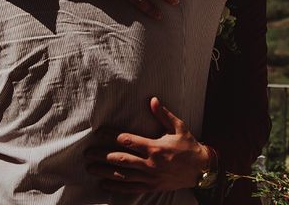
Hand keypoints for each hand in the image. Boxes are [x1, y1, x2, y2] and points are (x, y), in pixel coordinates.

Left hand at [85, 97, 209, 192]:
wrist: (201, 170)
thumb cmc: (188, 146)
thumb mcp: (179, 127)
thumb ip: (163, 114)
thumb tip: (152, 100)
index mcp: (155, 147)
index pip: (127, 140)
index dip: (111, 136)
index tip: (99, 133)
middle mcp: (150, 163)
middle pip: (120, 158)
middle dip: (101, 155)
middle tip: (87, 153)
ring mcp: (149, 177)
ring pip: (122, 175)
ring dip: (104, 171)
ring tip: (90, 168)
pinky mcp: (151, 187)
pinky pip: (130, 188)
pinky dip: (115, 187)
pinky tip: (104, 184)